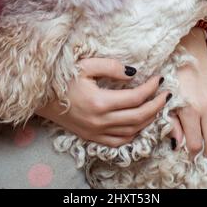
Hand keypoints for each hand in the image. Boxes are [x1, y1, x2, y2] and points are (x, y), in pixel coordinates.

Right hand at [36, 57, 171, 146]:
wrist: (40, 96)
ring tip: (157, 107)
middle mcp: (100, 121)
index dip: (151, 88)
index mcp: (99, 102)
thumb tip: (134, 73)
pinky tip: (139, 123)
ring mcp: (95, 132)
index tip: (159, 78)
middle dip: (156, 105)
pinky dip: (133, 133)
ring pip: (131, 131)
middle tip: (166, 94)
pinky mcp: (91, 137)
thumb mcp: (86, 65)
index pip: (136, 98)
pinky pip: (118, 141)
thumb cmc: (62, 77)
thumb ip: (112, 67)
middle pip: (138, 117)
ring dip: (148, 120)